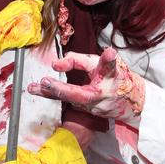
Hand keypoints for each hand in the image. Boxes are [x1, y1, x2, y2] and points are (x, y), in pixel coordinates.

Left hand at [28, 47, 145, 120]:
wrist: (131, 102)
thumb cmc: (114, 77)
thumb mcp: (101, 63)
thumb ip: (79, 60)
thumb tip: (56, 64)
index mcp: (110, 77)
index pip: (109, 67)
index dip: (109, 60)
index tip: (110, 53)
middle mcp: (101, 95)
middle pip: (81, 94)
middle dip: (61, 89)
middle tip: (45, 82)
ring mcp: (93, 106)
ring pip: (69, 99)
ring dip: (49, 93)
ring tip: (33, 87)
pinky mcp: (86, 110)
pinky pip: (67, 101)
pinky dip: (52, 94)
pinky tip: (36, 89)